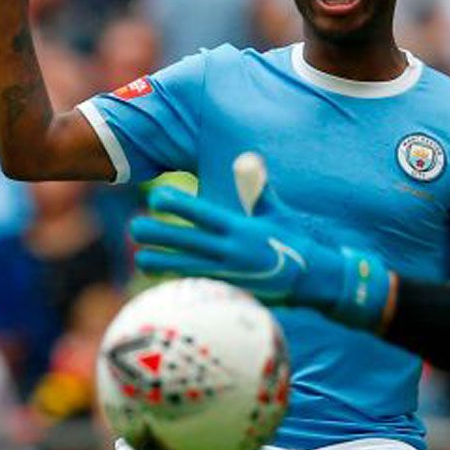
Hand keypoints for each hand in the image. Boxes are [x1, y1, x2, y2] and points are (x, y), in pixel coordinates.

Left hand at [130, 154, 392, 328]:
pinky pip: (201, 285)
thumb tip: (247, 158)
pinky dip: (181, 281)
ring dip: (162, 262)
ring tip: (140, 258)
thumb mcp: (277, 213)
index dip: (178, 205)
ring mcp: (231, 273)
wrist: (314, 279)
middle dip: (160, 234)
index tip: (155, 197)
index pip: (203, 214)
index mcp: (241, 227)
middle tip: (135, 228)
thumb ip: (258, 188)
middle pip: (188, 241)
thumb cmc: (293, 241)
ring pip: (188, 267)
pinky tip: (162, 279)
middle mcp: (232, 250)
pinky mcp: (233, 290)